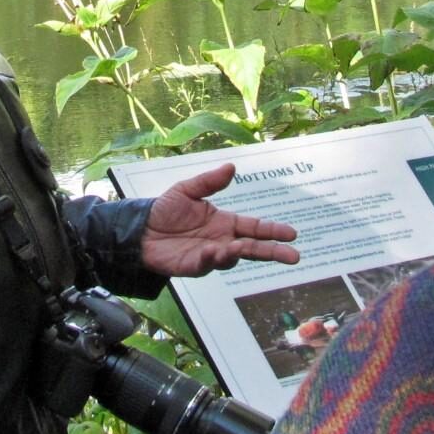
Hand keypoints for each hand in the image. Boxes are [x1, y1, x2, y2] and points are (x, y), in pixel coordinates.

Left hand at [140, 163, 299, 277]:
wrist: (140, 229)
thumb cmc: (165, 210)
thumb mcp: (187, 190)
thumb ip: (209, 181)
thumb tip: (232, 167)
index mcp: (224, 223)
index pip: (254, 228)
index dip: (272, 231)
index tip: (292, 234)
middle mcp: (222, 240)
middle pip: (253, 248)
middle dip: (273, 252)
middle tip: (293, 256)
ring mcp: (210, 255)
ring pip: (233, 257)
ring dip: (240, 252)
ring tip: (242, 247)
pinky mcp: (194, 266)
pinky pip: (208, 264)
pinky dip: (214, 258)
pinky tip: (216, 251)